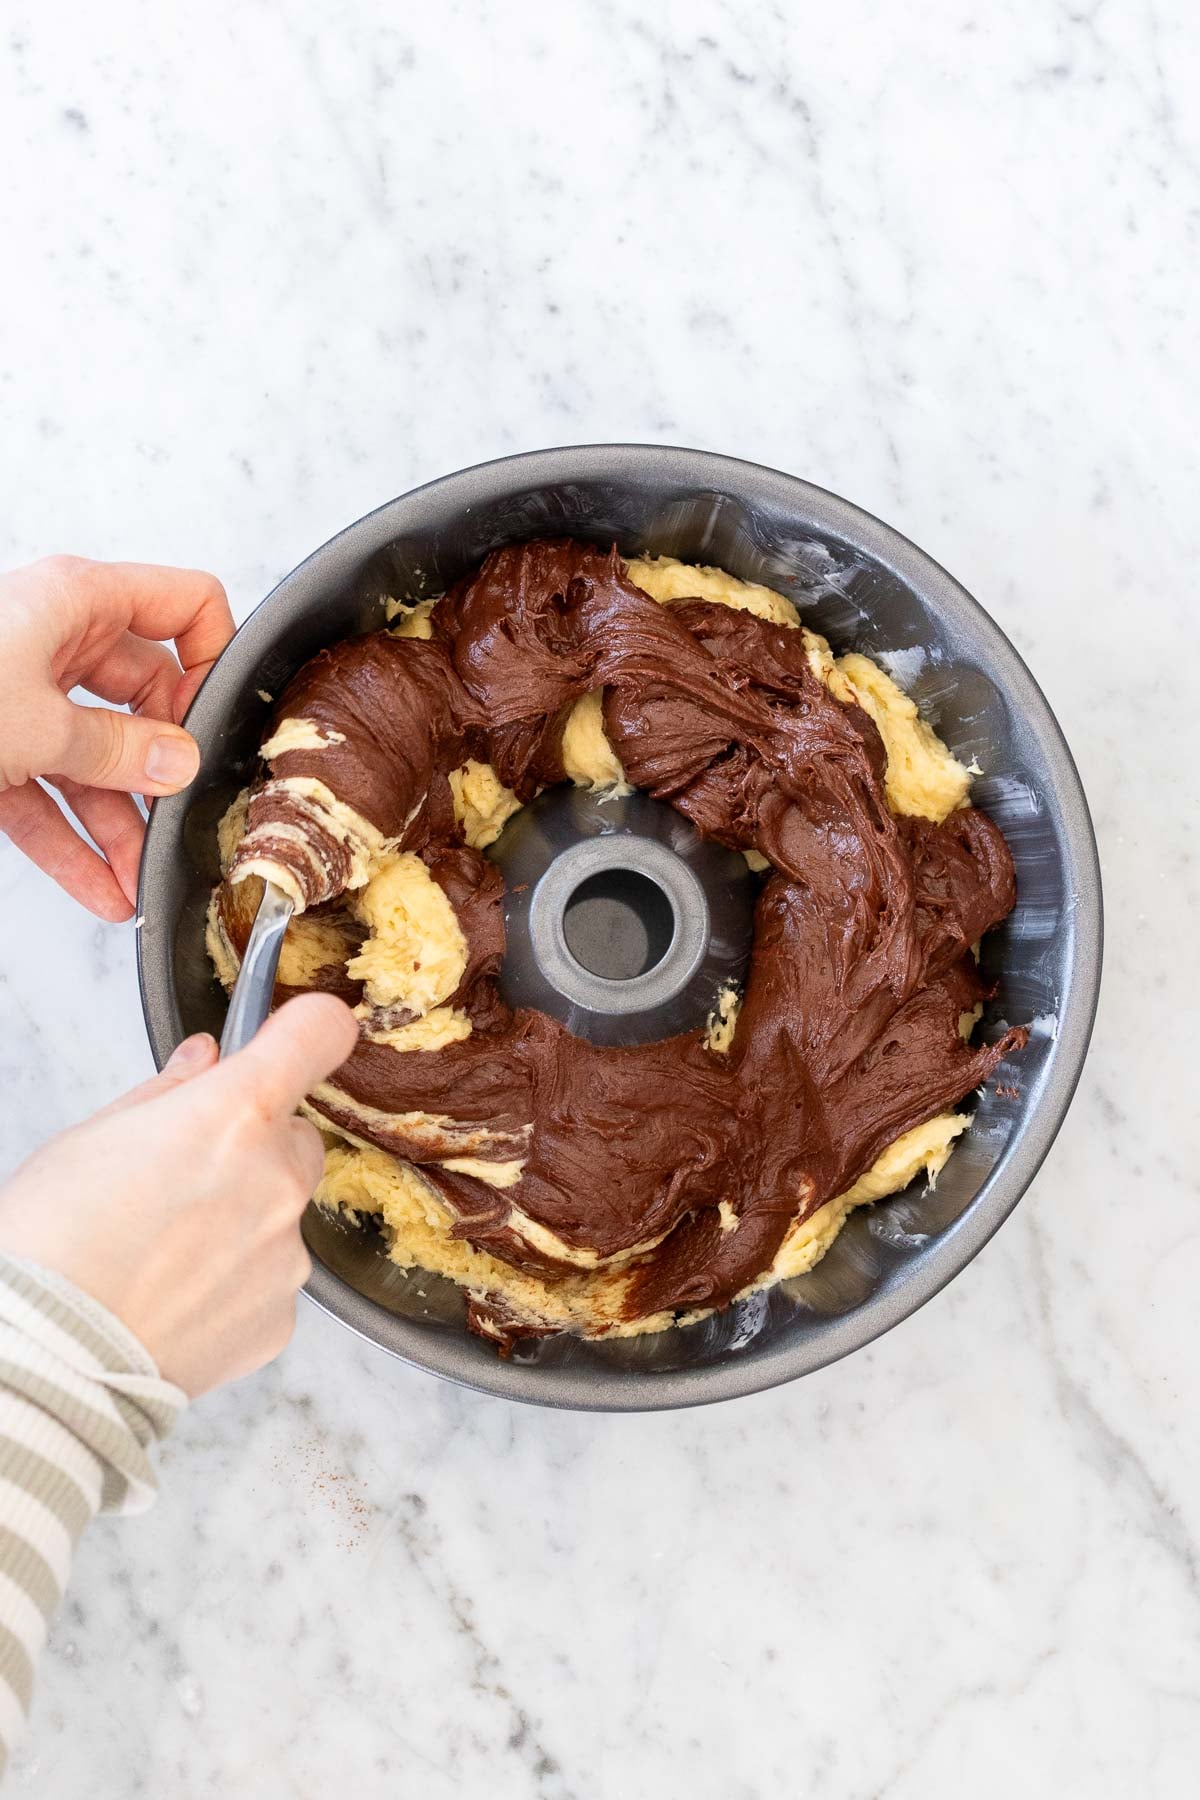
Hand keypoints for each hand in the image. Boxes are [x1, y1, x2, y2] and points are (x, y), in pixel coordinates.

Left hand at [0, 555, 233, 920]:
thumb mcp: (38, 726)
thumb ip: (120, 751)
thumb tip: (179, 764)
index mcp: (77, 602)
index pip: (183, 604)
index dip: (213, 658)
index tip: (219, 723)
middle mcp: (53, 640)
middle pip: (142, 698)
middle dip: (163, 768)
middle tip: (182, 814)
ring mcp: (20, 694)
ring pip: (95, 759)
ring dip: (118, 825)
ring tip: (139, 878)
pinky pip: (48, 796)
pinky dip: (71, 844)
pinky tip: (100, 889)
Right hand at [0, 994, 358, 1397]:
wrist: (50, 1357)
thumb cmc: (52, 1243)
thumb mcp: (92, 1136)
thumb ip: (168, 1091)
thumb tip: (204, 1062)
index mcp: (236, 1116)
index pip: (318, 1035)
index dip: (309, 1030)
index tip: (295, 1037)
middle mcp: (279, 1180)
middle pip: (295, 1140)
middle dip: (254, 1148)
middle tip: (182, 1178)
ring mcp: (286, 1254)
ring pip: (282, 1215)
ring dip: (243, 1219)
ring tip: (165, 1250)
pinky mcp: (281, 1317)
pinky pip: (269, 1280)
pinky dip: (235, 1283)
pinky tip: (177, 1295)